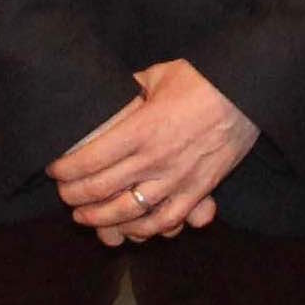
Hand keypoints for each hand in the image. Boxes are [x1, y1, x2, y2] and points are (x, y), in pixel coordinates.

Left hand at [46, 60, 257, 245]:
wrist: (249, 91)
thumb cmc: (204, 78)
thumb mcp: (159, 74)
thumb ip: (130, 88)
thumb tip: (109, 92)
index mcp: (142, 129)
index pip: (89, 160)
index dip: (65, 170)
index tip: (55, 170)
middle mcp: (156, 159)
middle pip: (101, 190)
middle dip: (75, 197)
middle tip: (64, 195)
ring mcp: (178, 179)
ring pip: (129, 213)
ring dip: (101, 219)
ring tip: (86, 217)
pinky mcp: (199, 190)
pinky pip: (167, 221)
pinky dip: (145, 230)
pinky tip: (130, 228)